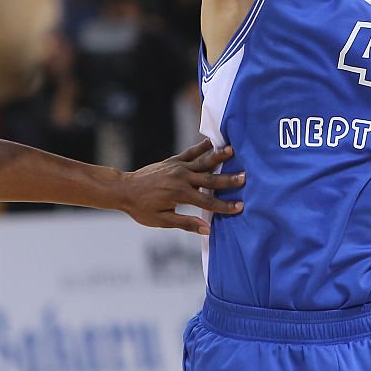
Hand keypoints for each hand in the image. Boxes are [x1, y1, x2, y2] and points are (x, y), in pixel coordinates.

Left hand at [117, 138, 243, 234]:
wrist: (124, 189)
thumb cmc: (142, 209)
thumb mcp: (162, 220)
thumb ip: (185, 223)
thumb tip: (207, 229)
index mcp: (180, 194)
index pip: (207, 202)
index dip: (224, 206)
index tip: (240, 207)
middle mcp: (181, 177)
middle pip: (210, 179)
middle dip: (228, 179)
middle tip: (245, 177)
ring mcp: (178, 166)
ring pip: (203, 161)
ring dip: (219, 156)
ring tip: (234, 150)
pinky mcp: (174, 160)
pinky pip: (191, 152)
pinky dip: (203, 146)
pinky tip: (214, 140)